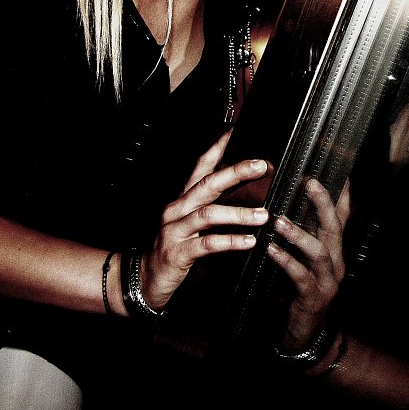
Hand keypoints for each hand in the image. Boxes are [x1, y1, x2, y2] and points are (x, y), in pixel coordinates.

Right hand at [139, 132, 271, 309]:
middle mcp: (177, 209)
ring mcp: (175, 230)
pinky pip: (207, 244)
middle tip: (260, 165)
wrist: (145, 279)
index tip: (234, 131)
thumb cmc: (174, 247)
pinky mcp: (178, 252)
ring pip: (208, 214)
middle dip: (235, 172)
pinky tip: (248, 242)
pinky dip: (230, 241)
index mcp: (183, 199)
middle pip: (208, 184)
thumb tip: (239, 187)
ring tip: (263, 216)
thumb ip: (211, 204)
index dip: (217, 147)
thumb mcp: (191, 222)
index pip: (201, 166)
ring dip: (238, 213)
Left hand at [268, 176, 351, 353]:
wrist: (304, 335)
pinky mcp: (312, 298)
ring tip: (280, 221)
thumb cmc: (300, 293)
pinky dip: (285, 261)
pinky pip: (299, 276)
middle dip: (323, 205)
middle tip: (310, 183)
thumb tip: (289, 209)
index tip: (337, 170)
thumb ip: (302, 239)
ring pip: (320, 252)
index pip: (341, 218)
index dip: (341, 195)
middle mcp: (336, 263)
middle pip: (334, 229)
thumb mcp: (305, 263)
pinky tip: (270, 250)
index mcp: (334, 252)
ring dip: (300, 234)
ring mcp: (327, 281)